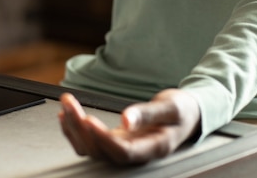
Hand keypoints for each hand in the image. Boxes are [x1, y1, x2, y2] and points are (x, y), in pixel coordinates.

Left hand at [58, 89, 200, 164]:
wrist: (189, 114)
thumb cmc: (183, 110)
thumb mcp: (171, 107)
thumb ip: (148, 114)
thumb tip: (126, 119)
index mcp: (153, 148)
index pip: (122, 152)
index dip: (102, 139)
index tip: (88, 119)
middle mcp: (136, 153)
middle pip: (101, 151)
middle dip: (81, 127)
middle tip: (69, 103)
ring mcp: (125, 148)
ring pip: (92, 148)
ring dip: (75, 128)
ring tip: (66, 104)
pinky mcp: (117, 141)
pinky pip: (92, 142)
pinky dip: (76, 129)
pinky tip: (67, 115)